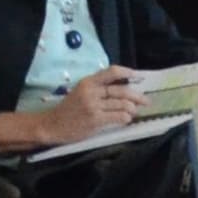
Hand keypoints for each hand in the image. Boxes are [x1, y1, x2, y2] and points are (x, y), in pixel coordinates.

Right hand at [24, 69, 142, 146]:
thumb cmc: (69, 109)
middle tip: (146, 101)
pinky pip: (118, 117)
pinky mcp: (95, 119)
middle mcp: (91, 91)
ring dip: (132, 109)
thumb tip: (125, 88)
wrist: (52, 125)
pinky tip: (126, 119)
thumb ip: (99, 88)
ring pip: (122, 104)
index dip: (128, 73)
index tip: (138, 77)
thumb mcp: (81, 92)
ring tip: (134, 112)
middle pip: (122, 90)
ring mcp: (93, 106)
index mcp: (88, 82)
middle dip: (138, 96)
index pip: (112, 72)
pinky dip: (126, 118)